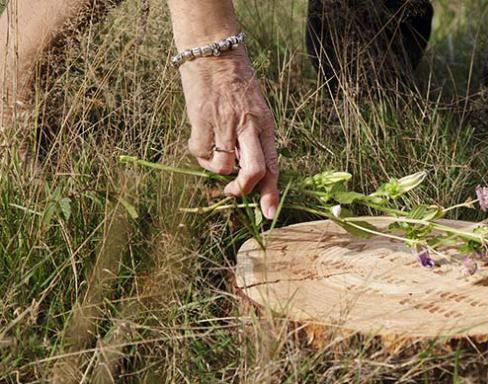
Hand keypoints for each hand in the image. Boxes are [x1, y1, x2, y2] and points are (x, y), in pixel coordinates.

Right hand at [178, 48, 279, 218]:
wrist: (214, 52)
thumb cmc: (236, 84)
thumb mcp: (256, 110)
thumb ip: (256, 139)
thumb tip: (252, 173)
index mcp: (266, 125)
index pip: (273, 165)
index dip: (272, 193)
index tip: (270, 213)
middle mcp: (248, 126)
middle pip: (254, 171)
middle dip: (244, 189)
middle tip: (233, 191)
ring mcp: (224, 123)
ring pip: (224, 167)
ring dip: (218, 170)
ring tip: (215, 154)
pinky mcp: (201, 119)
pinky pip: (200, 153)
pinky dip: (199, 156)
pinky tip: (202, 143)